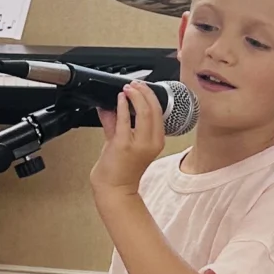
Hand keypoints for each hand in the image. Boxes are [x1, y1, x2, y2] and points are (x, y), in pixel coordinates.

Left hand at [91, 81, 166, 200]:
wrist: (114, 188)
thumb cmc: (121, 170)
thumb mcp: (124, 141)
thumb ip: (117, 122)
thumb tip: (113, 105)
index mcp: (157, 141)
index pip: (159, 112)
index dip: (151, 96)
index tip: (142, 87)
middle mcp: (151, 142)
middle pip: (153, 109)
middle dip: (144, 92)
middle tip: (135, 85)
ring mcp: (138, 144)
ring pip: (143, 112)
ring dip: (135, 96)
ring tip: (128, 88)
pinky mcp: (123, 144)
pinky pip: (124, 120)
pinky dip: (122, 106)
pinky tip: (119, 99)